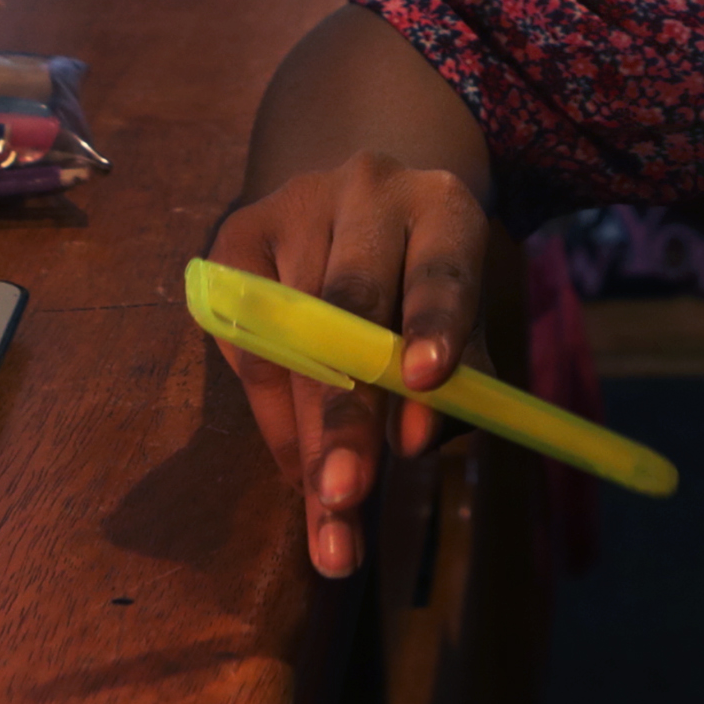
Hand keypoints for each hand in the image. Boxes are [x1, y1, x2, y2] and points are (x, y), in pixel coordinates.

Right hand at [205, 152, 491, 581]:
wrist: (364, 208)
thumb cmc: (426, 284)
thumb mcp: (463, 323)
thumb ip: (458, 382)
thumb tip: (413, 441)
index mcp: (443, 206)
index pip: (440, 264)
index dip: (432, 320)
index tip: (424, 380)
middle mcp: (368, 189)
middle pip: (351, 306)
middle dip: (347, 411)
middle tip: (344, 497)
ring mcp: (297, 204)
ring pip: (292, 333)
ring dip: (304, 434)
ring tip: (325, 514)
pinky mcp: (239, 231)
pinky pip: (244, 336)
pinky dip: (270, 409)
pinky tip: (295, 457)